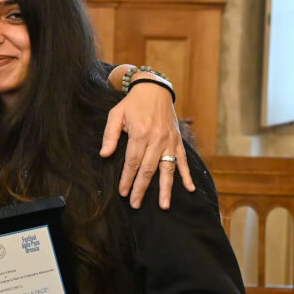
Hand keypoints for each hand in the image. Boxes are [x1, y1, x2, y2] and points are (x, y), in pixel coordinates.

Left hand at [100, 79, 194, 208]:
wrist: (154, 88)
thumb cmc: (132, 103)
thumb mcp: (115, 115)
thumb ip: (110, 135)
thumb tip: (104, 155)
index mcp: (140, 134)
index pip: (132, 162)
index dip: (127, 179)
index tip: (123, 192)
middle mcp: (156, 139)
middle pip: (148, 169)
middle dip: (141, 189)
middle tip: (135, 204)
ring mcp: (169, 141)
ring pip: (167, 169)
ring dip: (165, 189)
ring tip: (163, 205)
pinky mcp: (177, 140)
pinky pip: (183, 160)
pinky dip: (186, 175)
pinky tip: (189, 189)